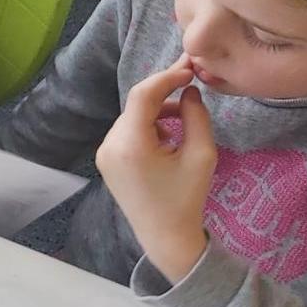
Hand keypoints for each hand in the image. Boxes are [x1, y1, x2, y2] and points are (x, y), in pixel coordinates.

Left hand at [96, 55, 217, 282]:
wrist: (164, 236)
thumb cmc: (186, 198)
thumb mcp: (201, 155)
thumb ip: (196, 116)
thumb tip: (189, 90)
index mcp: (130, 145)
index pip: (143, 95)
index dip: (167, 77)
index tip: (190, 70)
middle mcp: (110, 146)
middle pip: (136, 104)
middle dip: (164, 92)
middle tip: (191, 80)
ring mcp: (104, 153)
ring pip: (132, 116)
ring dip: (157, 110)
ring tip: (184, 119)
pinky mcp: (107, 160)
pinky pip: (127, 131)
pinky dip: (147, 126)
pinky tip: (168, 139)